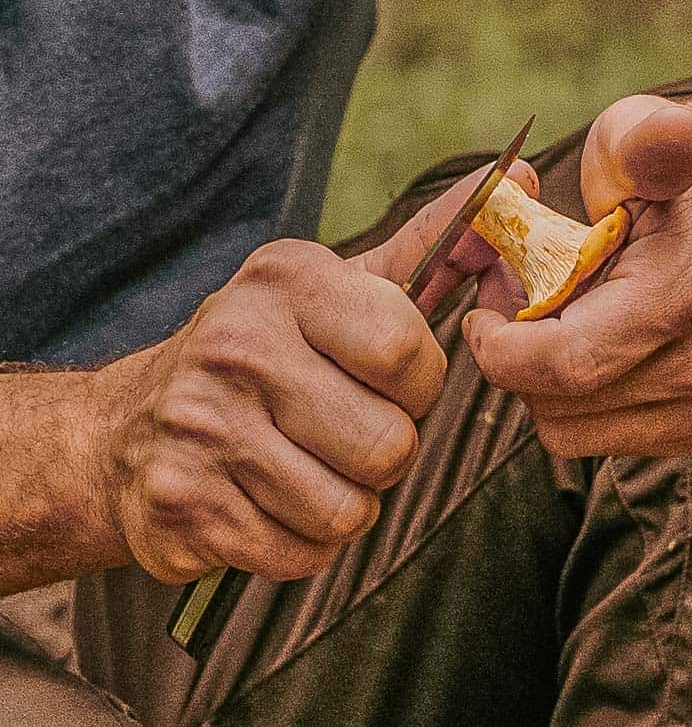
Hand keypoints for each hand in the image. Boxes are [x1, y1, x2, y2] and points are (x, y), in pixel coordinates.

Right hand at [95, 161, 537, 582]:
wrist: (130, 425)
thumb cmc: (268, 351)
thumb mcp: (341, 286)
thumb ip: (436, 244)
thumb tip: (518, 179)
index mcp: (288, 280)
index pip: (405, 350)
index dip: (419, 383)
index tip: (392, 379)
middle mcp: (236, 345)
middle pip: (389, 445)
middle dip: (387, 450)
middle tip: (346, 428)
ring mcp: (202, 427)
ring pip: (350, 510)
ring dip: (347, 500)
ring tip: (307, 463)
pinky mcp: (183, 506)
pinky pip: (302, 554)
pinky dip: (303, 540)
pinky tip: (269, 499)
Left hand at [464, 94, 691, 457]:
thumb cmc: (689, 168)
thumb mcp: (649, 131)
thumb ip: (641, 140)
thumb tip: (650, 146)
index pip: (568, 363)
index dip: (499, 349)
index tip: (479, 314)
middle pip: (562, 407)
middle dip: (516, 357)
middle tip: (515, 300)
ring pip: (575, 431)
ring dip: (545, 380)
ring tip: (558, 317)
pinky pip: (606, 438)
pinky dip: (583, 396)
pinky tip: (598, 342)